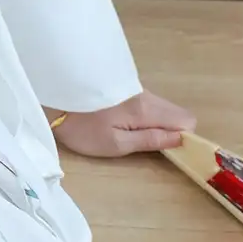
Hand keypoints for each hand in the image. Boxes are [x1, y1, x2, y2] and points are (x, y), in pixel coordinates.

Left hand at [50, 88, 195, 157]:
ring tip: (134, 137)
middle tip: (149, 147)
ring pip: (164, 109)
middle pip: (178, 113)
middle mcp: (149, 96)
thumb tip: (180, 140)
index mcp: (147, 110)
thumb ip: (149, 141)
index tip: (169, 151)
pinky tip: (126, 125)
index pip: (187, 120)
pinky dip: (147, 117)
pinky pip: (150, 105)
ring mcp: (139, 90)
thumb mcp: (115, 143)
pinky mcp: (129, 90)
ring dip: (158, 124)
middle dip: (172, 132)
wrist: (55, 102)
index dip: (183, 137)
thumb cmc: (83, 128)